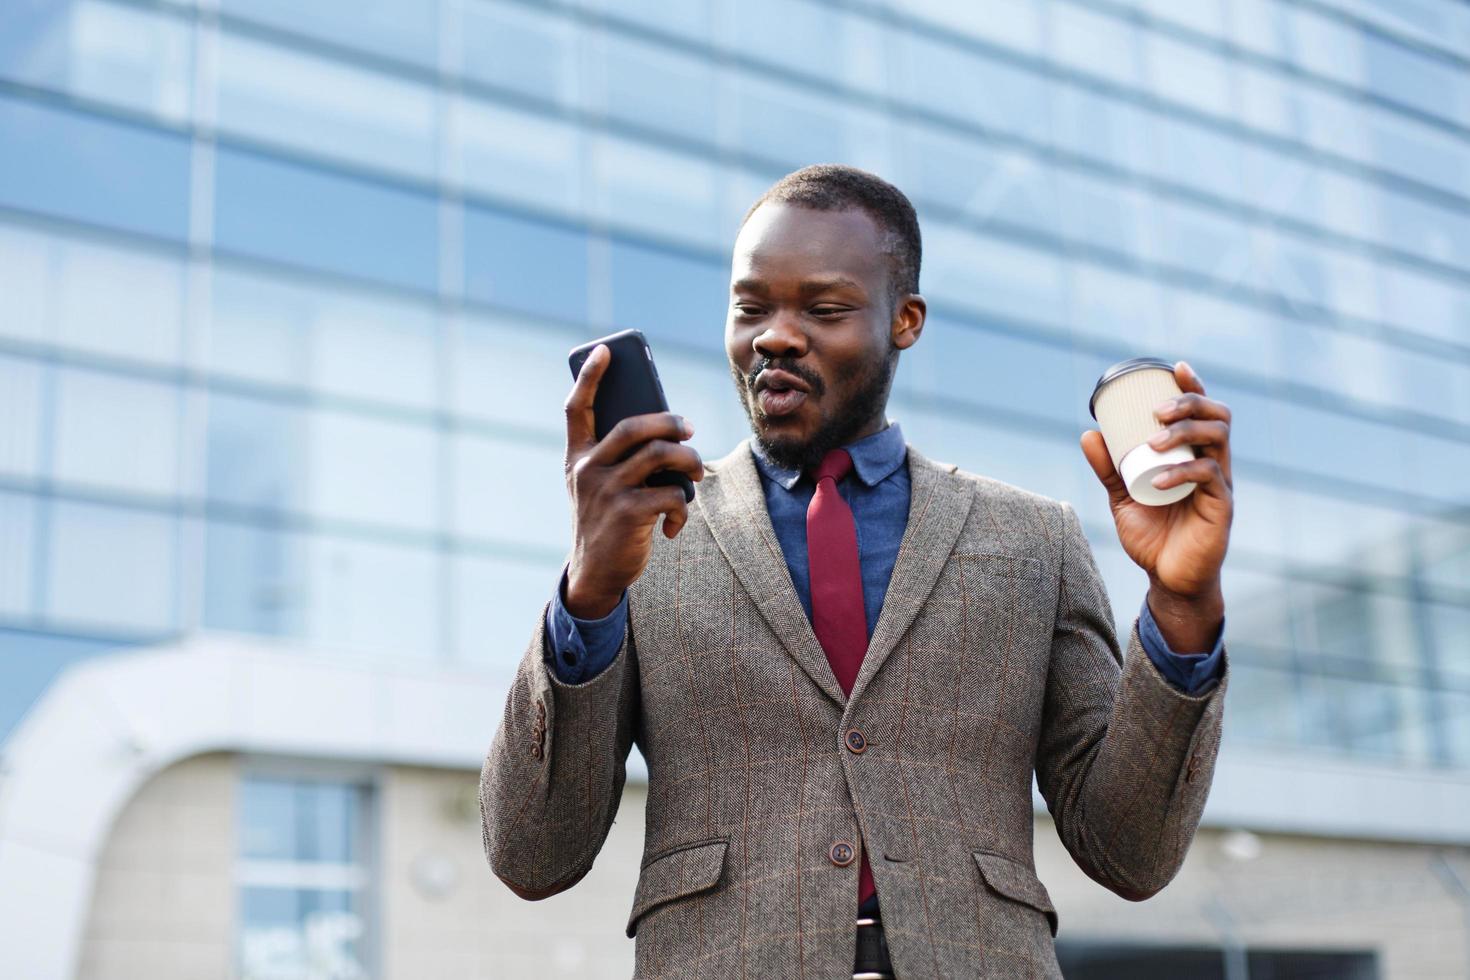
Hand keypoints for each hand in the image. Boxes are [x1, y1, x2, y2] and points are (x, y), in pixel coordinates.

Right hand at [563, 344, 703, 618]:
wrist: (595, 574)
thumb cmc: (606, 521)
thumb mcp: (598, 487)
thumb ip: (618, 460)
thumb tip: (669, 435)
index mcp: (577, 458)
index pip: (576, 409)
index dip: (589, 377)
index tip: (605, 350)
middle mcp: (587, 470)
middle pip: (633, 427)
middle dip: (669, 422)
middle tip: (688, 429)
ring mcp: (607, 492)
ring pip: (660, 456)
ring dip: (688, 461)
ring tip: (694, 472)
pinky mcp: (629, 514)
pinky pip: (670, 493)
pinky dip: (682, 505)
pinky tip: (675, 519)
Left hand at [1079, 361, 1231, 605]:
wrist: (1168, 580)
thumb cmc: (1152, 536)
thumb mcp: (1123, 498)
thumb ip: (1108, 469)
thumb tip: (1088, 433)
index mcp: (1194, 455)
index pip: (1203, 412)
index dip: (1194, 386)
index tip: (1177, 368)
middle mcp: (1213, 464)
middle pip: (1218, 416)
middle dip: (1190, 403)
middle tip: (1157, 410)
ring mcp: (1220, 485)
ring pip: (1218, 440)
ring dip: (1186, 432)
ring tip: (1154, 441)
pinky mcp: (1221, 507)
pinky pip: (1209, 477)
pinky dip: (1183, 472)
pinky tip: (1159, 478)